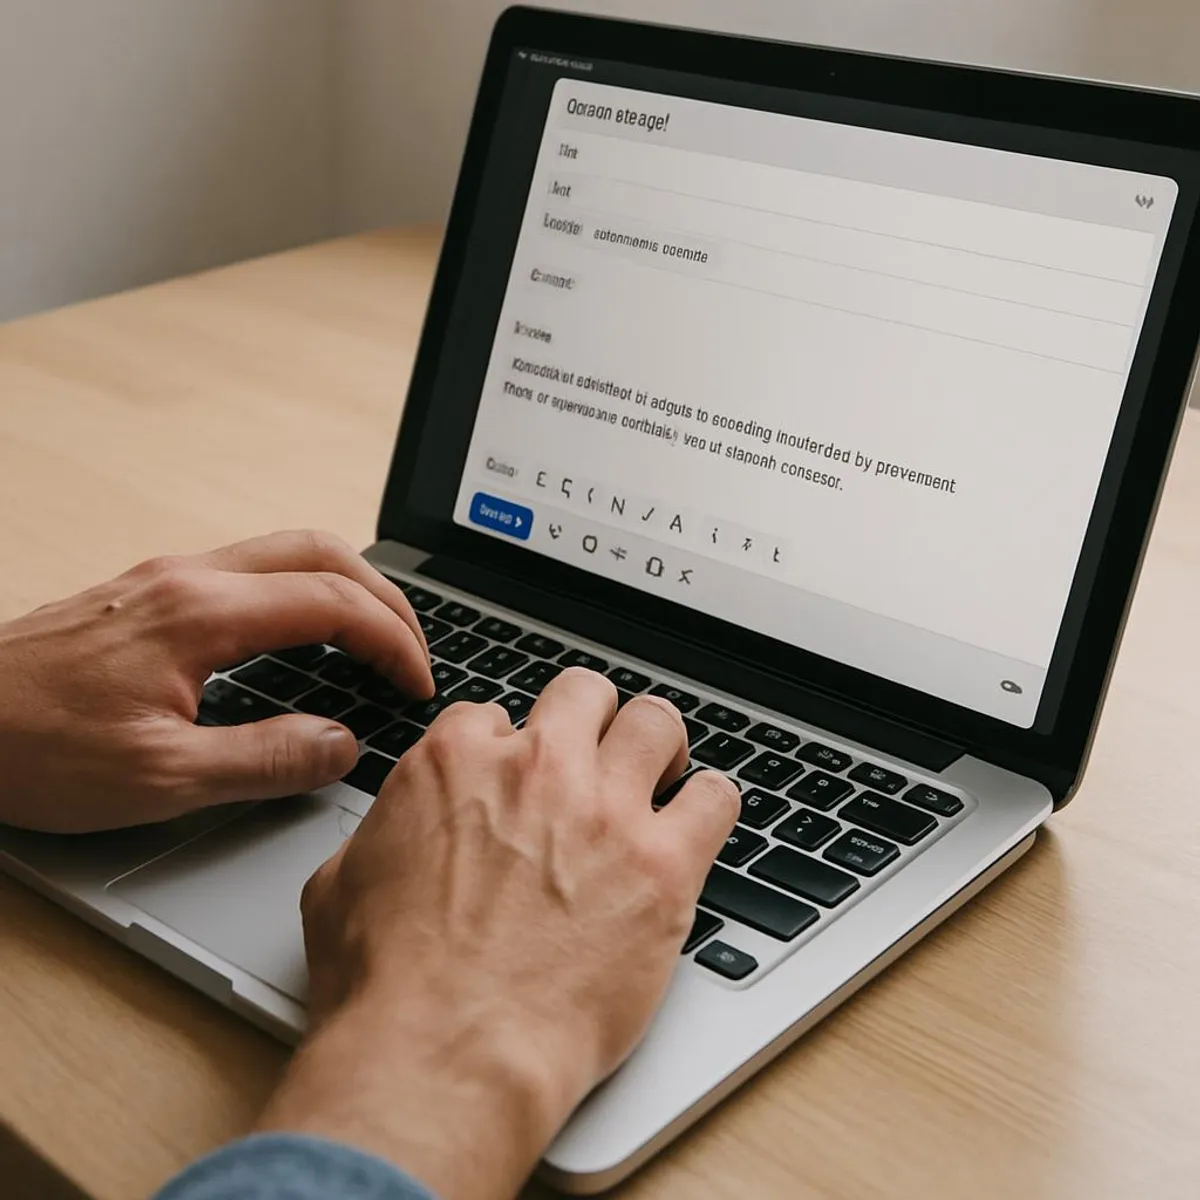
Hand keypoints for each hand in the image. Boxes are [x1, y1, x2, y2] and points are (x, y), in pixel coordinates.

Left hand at [0, 530, 432, 832]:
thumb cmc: (32, 746)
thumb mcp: (158, 779)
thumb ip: (264, 761)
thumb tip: (340, 745)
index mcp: (201, 613)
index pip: (335, 602)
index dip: (394, 641)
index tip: (417, 683)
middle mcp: (190, 577)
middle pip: (324, 551)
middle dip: (386, 598)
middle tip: (414, 651)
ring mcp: (169, 576)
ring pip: (289, 549)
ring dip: (348, 586)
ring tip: (376, 638)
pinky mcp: (151, 591)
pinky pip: (254, 567)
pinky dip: (306, 590)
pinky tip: (305, 635)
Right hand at [257, 668, 739, 1199]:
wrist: (445, 1053)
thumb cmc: (388, 986)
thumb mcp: (341, 886)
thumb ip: (383, 835)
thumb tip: (393, 835)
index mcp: (456, 763)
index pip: (494, 715)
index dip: (507, 748)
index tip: (517, 777)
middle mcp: (536, 769)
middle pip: (584, 694)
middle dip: (587, 719)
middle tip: (595, 756)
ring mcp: (605, 811)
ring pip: (656, 724)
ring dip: (656, 745)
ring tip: (660, 773)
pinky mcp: (663, 866)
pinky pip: (716, 799)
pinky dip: (710, 803)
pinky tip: (699, 822)